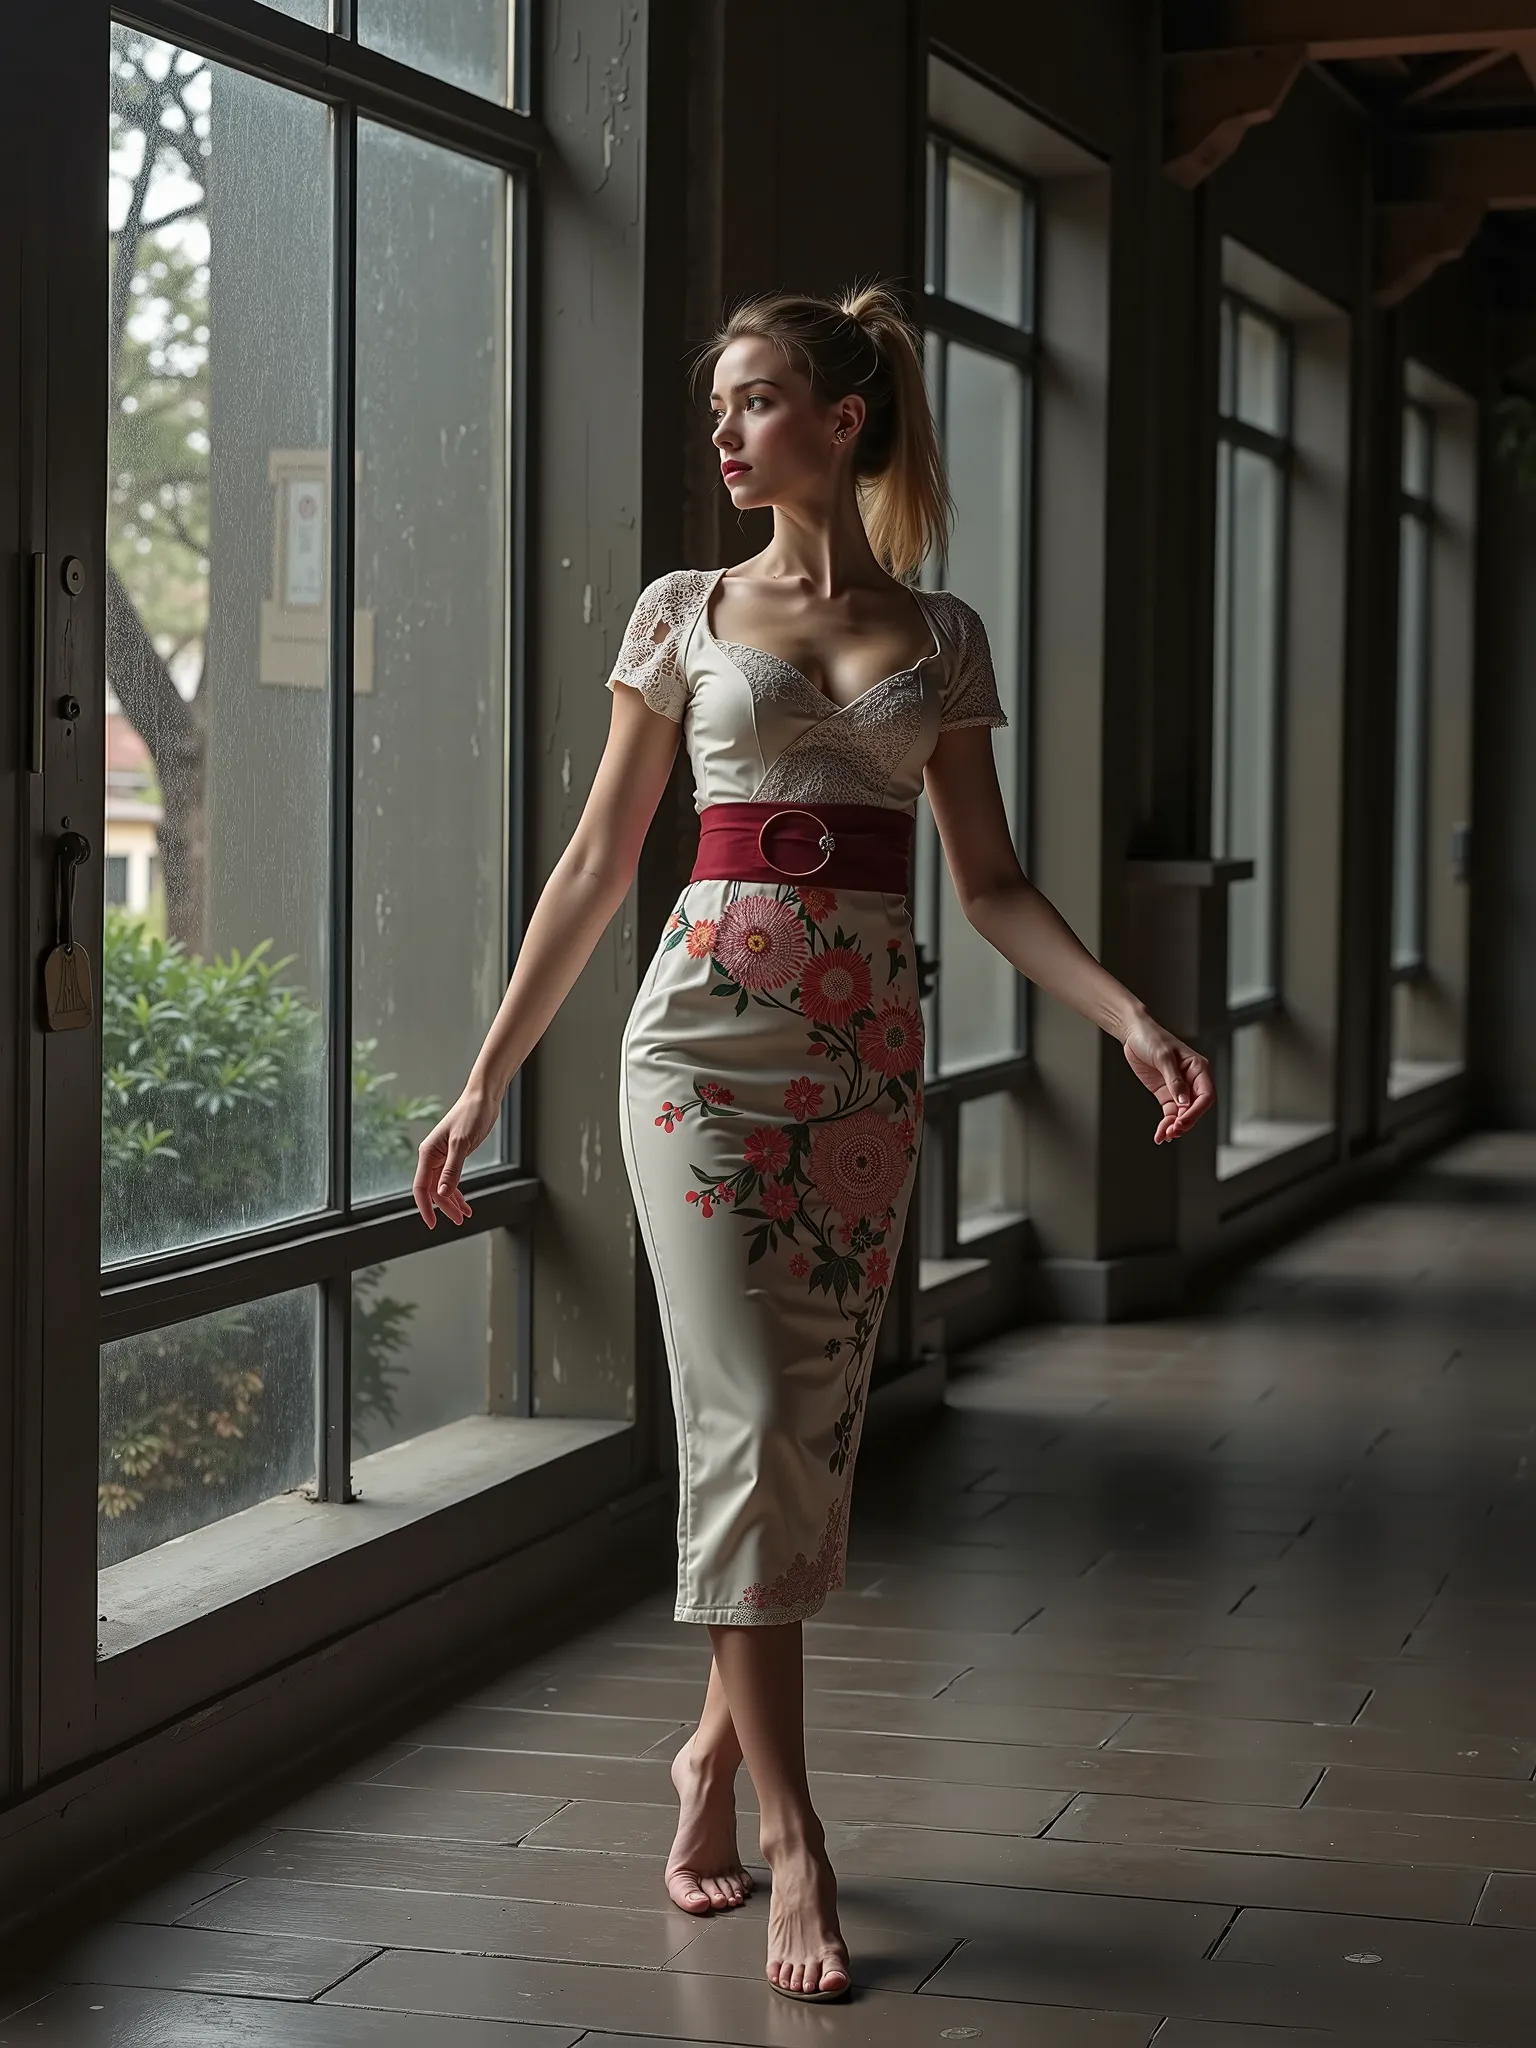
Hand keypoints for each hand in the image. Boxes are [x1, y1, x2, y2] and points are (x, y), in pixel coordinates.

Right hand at [413, 1081, 501, 1226]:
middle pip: (433, 1190)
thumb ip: (452, 1170)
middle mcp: (432, 1156)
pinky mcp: (454, 1156)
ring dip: (452, 1202)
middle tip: (458, 1220)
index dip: (425, 1207)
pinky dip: (458, 1192)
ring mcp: (443, 1157)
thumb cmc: (471, 1115)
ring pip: (443, 1187)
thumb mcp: (462, 1144)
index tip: (431, 1223)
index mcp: (428, 1153)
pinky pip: (451, 1179)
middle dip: (445, 1207)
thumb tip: (442, 1193)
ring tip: (464, 1215)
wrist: (483, 1099)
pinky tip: (465, 1202)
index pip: (421, 1187)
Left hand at [1121, 1014, 1213, 1143]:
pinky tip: (1161, 1134)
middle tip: (1172, 1131)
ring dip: (1175, 1126)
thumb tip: (1184, 1102)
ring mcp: (1178, 1089)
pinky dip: (1166, 1124)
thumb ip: (1174, 1080)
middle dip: (1185, 1121)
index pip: (1206, 1095)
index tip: (1183, 1120)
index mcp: (1198, 1068)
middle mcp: (1192, 1080)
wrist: (1133, 1033)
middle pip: (1196, 1108)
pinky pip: (1170, 1113)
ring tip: (1165, 1135)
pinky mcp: (1166, 1094)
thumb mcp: (1163, 1057)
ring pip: (1183, 1114)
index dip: (1196, 1110)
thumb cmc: (1151, 1037)